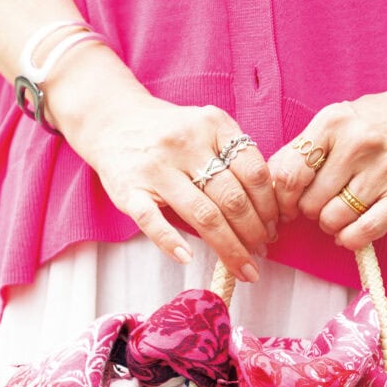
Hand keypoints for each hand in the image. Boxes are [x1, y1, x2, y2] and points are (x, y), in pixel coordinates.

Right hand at [48, 48, 278, 281]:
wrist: (112, 119)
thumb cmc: (169, 133)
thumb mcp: (205, 130)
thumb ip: (234, 158)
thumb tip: (269, 210)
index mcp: (212, 125)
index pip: (253, 172)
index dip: (269, 206)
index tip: (275, 228)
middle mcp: (185, 143)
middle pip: (232, 199)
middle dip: (254, 232)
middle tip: (262, 251)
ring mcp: (155, 168)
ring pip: (203, 215)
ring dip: (229, 248)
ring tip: (244, 267)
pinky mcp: (129, 190)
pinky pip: (153, 222)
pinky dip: (171, 242)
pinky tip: (189, 259)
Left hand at [268, 63, 386, 249]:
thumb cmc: (379, 121)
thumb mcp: (338, 120)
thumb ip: (303, 148)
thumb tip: (268, 182)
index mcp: (333, 122)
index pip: (287, 174)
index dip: (281, 199)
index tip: (287, 205)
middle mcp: (357, 144)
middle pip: (309, 203)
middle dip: (310, 211)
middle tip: (322, 203)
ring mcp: (383, 171)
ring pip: (333, 220)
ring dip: (331, 225)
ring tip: (340, 212)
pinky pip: (364, 232)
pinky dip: (350, 239)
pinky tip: (350, 231)